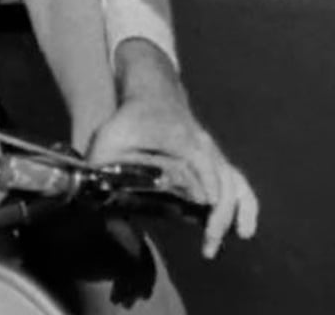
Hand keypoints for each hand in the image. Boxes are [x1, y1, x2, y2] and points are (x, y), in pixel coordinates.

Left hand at [89, 84, 258, 259]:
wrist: (151, 94)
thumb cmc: (131, 117)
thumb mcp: (110, 135)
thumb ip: (101, 162)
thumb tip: (92, 193)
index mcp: (184, 141)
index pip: (206, 172)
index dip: (210, 198)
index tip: (206, 223)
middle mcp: (205, 147)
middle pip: (226, 184)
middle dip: (222, 216)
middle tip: (209, 244)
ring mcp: (214, 153)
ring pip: (237, 183)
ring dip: (239, 212)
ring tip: (238, 237)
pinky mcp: (216, 161)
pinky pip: (239, 182)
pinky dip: (246, 204)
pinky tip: (244, 228)